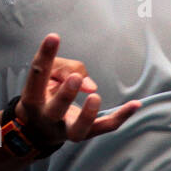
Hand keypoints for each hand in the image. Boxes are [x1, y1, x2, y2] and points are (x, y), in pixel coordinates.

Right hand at [16, 33, 141, 149]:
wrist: (39, 129)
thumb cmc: (45, 93)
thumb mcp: (48, 75)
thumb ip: (65, 69)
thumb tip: (90, 86)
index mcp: (33, 98)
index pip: (37, 76)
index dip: (45, 56)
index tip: (54, 37)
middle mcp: (48, 117)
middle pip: (55, 109)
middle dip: (65, 94)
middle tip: (75, 78)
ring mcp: (67, 129)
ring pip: (78, 129)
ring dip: (88, 115)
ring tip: (95, 96)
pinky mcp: (87, 133)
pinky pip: (106, 127)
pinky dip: (122, 116)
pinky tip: (136, 104)